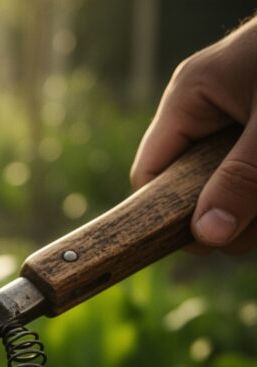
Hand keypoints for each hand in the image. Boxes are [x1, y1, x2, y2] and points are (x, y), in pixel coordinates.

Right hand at [130, 15, 256, 252]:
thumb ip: (243, 178)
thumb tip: (206, 236)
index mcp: (189, 97)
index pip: (151, 175)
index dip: (170, 213)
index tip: (209, 238)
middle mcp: (204, 111)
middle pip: (190, 187)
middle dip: (227, 210)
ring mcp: (233, 121)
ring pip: (225, 188)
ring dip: (253, 206)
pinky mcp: (256, 132)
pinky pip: (248, 177)